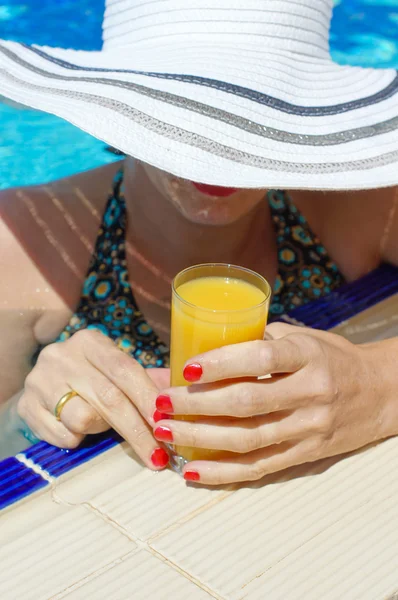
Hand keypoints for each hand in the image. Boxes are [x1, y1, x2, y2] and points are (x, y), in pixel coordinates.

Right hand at [19, 329, 170, 469]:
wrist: (42, 385)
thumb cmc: (90, 379)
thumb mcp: (115, 371)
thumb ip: (148, 381)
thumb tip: (184, 397)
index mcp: (91, 342)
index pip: (126, 370)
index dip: (148, 398)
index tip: (167, 424)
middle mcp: (63, 355)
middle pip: (109, 397)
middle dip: (138, 430)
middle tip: (157, 456)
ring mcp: (40, 379)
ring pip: (83, 417)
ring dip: (101, 430)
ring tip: (101, 426)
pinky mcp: (26, 405)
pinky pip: (63, 435)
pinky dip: (77, 439)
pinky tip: (77, 431)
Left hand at [154, 323, 384, 483]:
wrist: (381, 392)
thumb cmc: (331, 357)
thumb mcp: (301, 337)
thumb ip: (255, 342)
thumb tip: (196, 350)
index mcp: (307, 355)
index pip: (260, 359)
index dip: (221, 363)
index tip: (186, 368)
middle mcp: (311, 391)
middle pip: (247, 403)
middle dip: (197, 405)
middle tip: (161, 403)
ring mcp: (310, 427)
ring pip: (248, 439)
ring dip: (201, 438)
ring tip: (166, 431)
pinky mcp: (307, 454)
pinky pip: (260, 468)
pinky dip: (224, 473)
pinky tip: (193, 471)